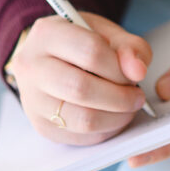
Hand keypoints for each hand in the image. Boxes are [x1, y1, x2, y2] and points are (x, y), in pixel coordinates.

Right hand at [10, 12, 151, 145]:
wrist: (50, 57)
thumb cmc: (80, 42)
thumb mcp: (106, 33)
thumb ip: (129, 47)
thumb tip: (138, 71)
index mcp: (47, 33)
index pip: (89, 52)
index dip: (119, 67)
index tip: (136, 74)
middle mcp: (31, 67)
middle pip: (81, 89)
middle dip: (119, 97)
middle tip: (137, 96)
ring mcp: (32, 100)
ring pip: (81, 119)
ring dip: (115, 118)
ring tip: (128, 108)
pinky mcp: (41, 126)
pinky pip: (79, 137)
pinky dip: (104, 131)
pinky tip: (113, 118)